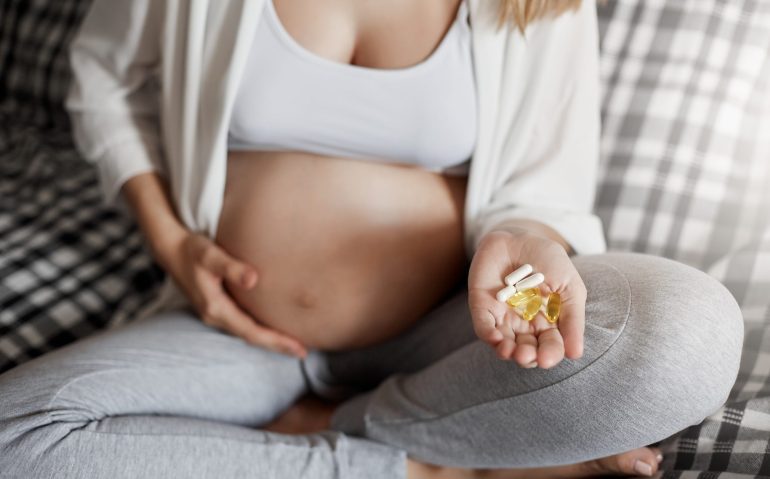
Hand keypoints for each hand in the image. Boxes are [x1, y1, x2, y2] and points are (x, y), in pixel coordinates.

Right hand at [160, 231, 307, 357]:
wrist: (170, 249)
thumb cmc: (192, 249)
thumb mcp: (210, 254)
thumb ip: (231, 266)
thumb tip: (253, 279)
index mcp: (215, 308)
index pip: (251, 332)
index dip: (276, 341)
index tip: (298, 349)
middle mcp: (215, 315)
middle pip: (251, 337)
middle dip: (276, 345)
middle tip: (303, 352)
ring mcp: (215, 312)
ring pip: (247, 332)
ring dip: (268, 339)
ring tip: (293, 343)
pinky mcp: (217, 306)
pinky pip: (242, 324)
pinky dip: (259, 328)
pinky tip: (272, 326)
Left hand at [467, 229, 586, 367]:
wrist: (521, 235)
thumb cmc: (548, 260)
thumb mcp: (569, 286)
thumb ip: (572, 318)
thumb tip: (576, 354)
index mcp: (548, 322)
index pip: (550, 345)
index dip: (550, 354)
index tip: (548, 358)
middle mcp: (524, 324)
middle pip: (527, 349)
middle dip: (529, 356)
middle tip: (531, 357)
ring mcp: (502, 316)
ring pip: (505, 343)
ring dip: (509, 352)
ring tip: (514, 353)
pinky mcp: (482, 307)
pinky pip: (484, 326)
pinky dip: (489, 335)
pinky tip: (497, 340)